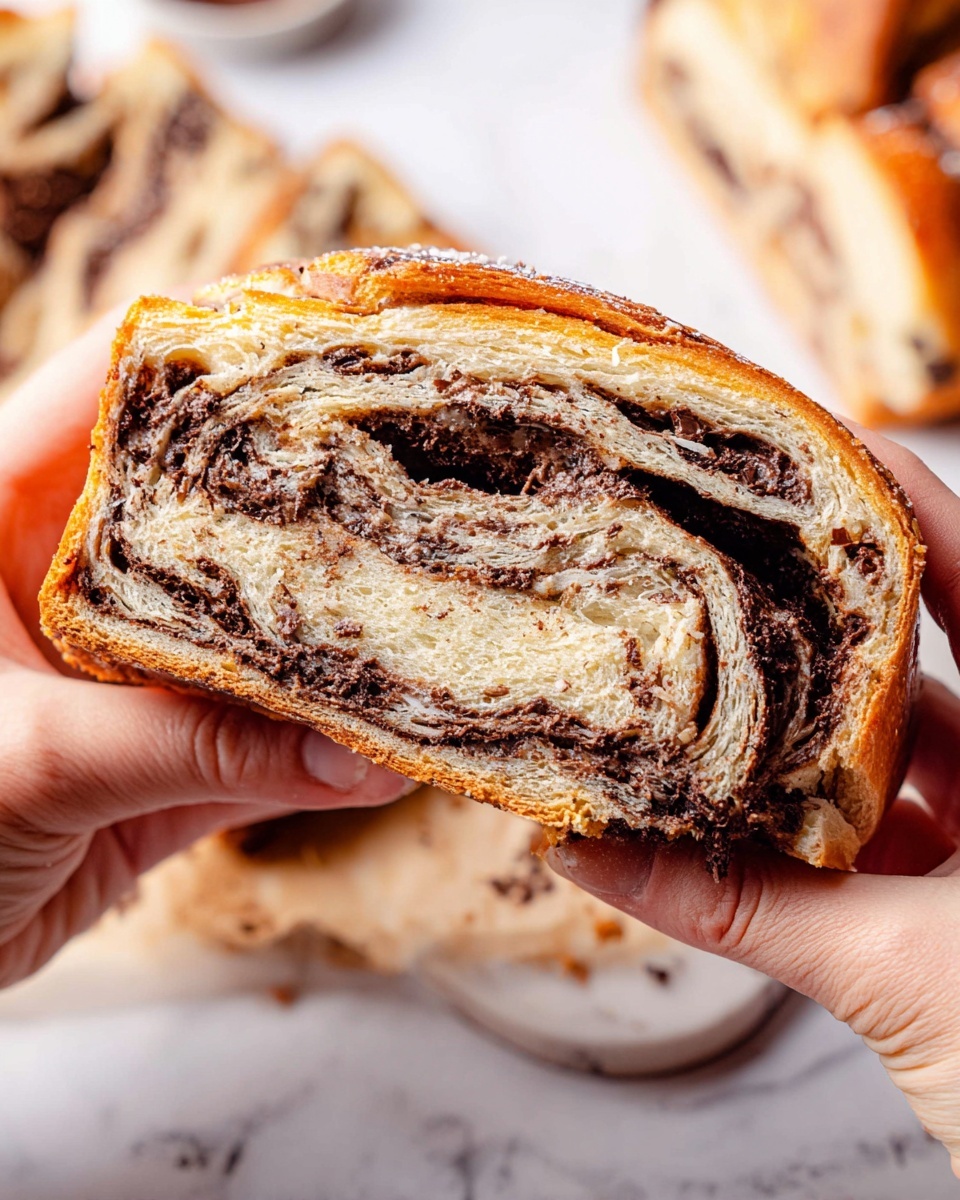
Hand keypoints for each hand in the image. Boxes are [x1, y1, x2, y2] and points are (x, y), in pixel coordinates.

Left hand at [0, 311, 412, 988]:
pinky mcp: (159, 755)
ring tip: (444, 604)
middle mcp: (73, 573)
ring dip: (338, 629)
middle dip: (321, 484)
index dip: (232, 338)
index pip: (121, 381)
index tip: (352, 328)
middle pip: (217, 495)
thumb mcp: (27, 761)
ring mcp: (123, 664)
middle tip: (436, 467)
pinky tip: (394, 744)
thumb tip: (358, 752)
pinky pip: (259, 736)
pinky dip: (323, 746)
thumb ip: (188, 747)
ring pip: (252, 621)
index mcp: (2, 512)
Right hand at [548, 424, 959, 1176]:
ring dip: (789, 745)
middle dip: (820, 614)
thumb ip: (744, 910)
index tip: (819, 443)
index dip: (908, 506)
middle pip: (918, 664)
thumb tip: (591, 855)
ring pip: (883, 764)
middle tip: (724, 553)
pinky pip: (867, 851)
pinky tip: (711, 831)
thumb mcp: (899, 981)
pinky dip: (792, 846)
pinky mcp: (955, 910)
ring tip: (693, 693)